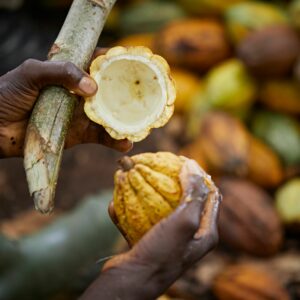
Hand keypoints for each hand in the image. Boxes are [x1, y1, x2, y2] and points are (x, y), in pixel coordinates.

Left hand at [0, 54, 131, 157]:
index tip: (135, 62)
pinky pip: (101, 137)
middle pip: (109, 91)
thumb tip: (92, 87)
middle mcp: (79, 93)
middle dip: (128, 92)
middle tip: (148, 95)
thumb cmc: (7, 94)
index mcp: (69, 73)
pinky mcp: (79, 135)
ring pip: (110, 115)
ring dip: (126, 119)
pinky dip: (115, 141)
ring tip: (142, 123)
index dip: (116, 62)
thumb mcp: (31, 73)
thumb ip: (60, 72)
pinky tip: (126, 143)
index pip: (98, 63)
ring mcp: (81, 115)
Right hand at [80, 160, 220, 299]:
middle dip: (176, 180)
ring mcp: (169, 237)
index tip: (186, 161)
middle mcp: (190, 235)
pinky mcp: (149, 240)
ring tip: (137, 176)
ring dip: (148, 192)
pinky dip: (130, 209)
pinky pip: (140, 218)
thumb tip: (193, 166)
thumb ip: (193, 194)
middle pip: (187, 199)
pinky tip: (115, 202)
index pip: (211, 197)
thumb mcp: (184, 222)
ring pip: (161, 207)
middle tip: (163, 165)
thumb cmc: (161, 253)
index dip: (202, 176)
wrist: (132, 280)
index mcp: (205, 233)